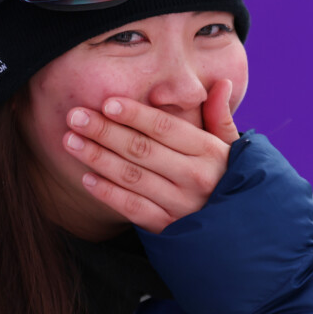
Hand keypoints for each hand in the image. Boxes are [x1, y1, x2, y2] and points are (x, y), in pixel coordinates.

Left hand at [61, 79, 239, 232]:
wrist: (241, 231)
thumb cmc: (230, 179)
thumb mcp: (233, 147)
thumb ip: (220, 115)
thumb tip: (221, 83)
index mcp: (209, 152)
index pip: (165, 128)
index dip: (135, 114)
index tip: (107, 103)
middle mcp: (195, 177)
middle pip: (142, 150)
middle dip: (105, 131)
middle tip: (75, 117)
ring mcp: (181, 205)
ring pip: (132, 177)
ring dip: (98, 158)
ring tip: (71, 141)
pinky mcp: (168, 228)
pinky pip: (132, 209)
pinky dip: (108, 193)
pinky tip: (87, 178)